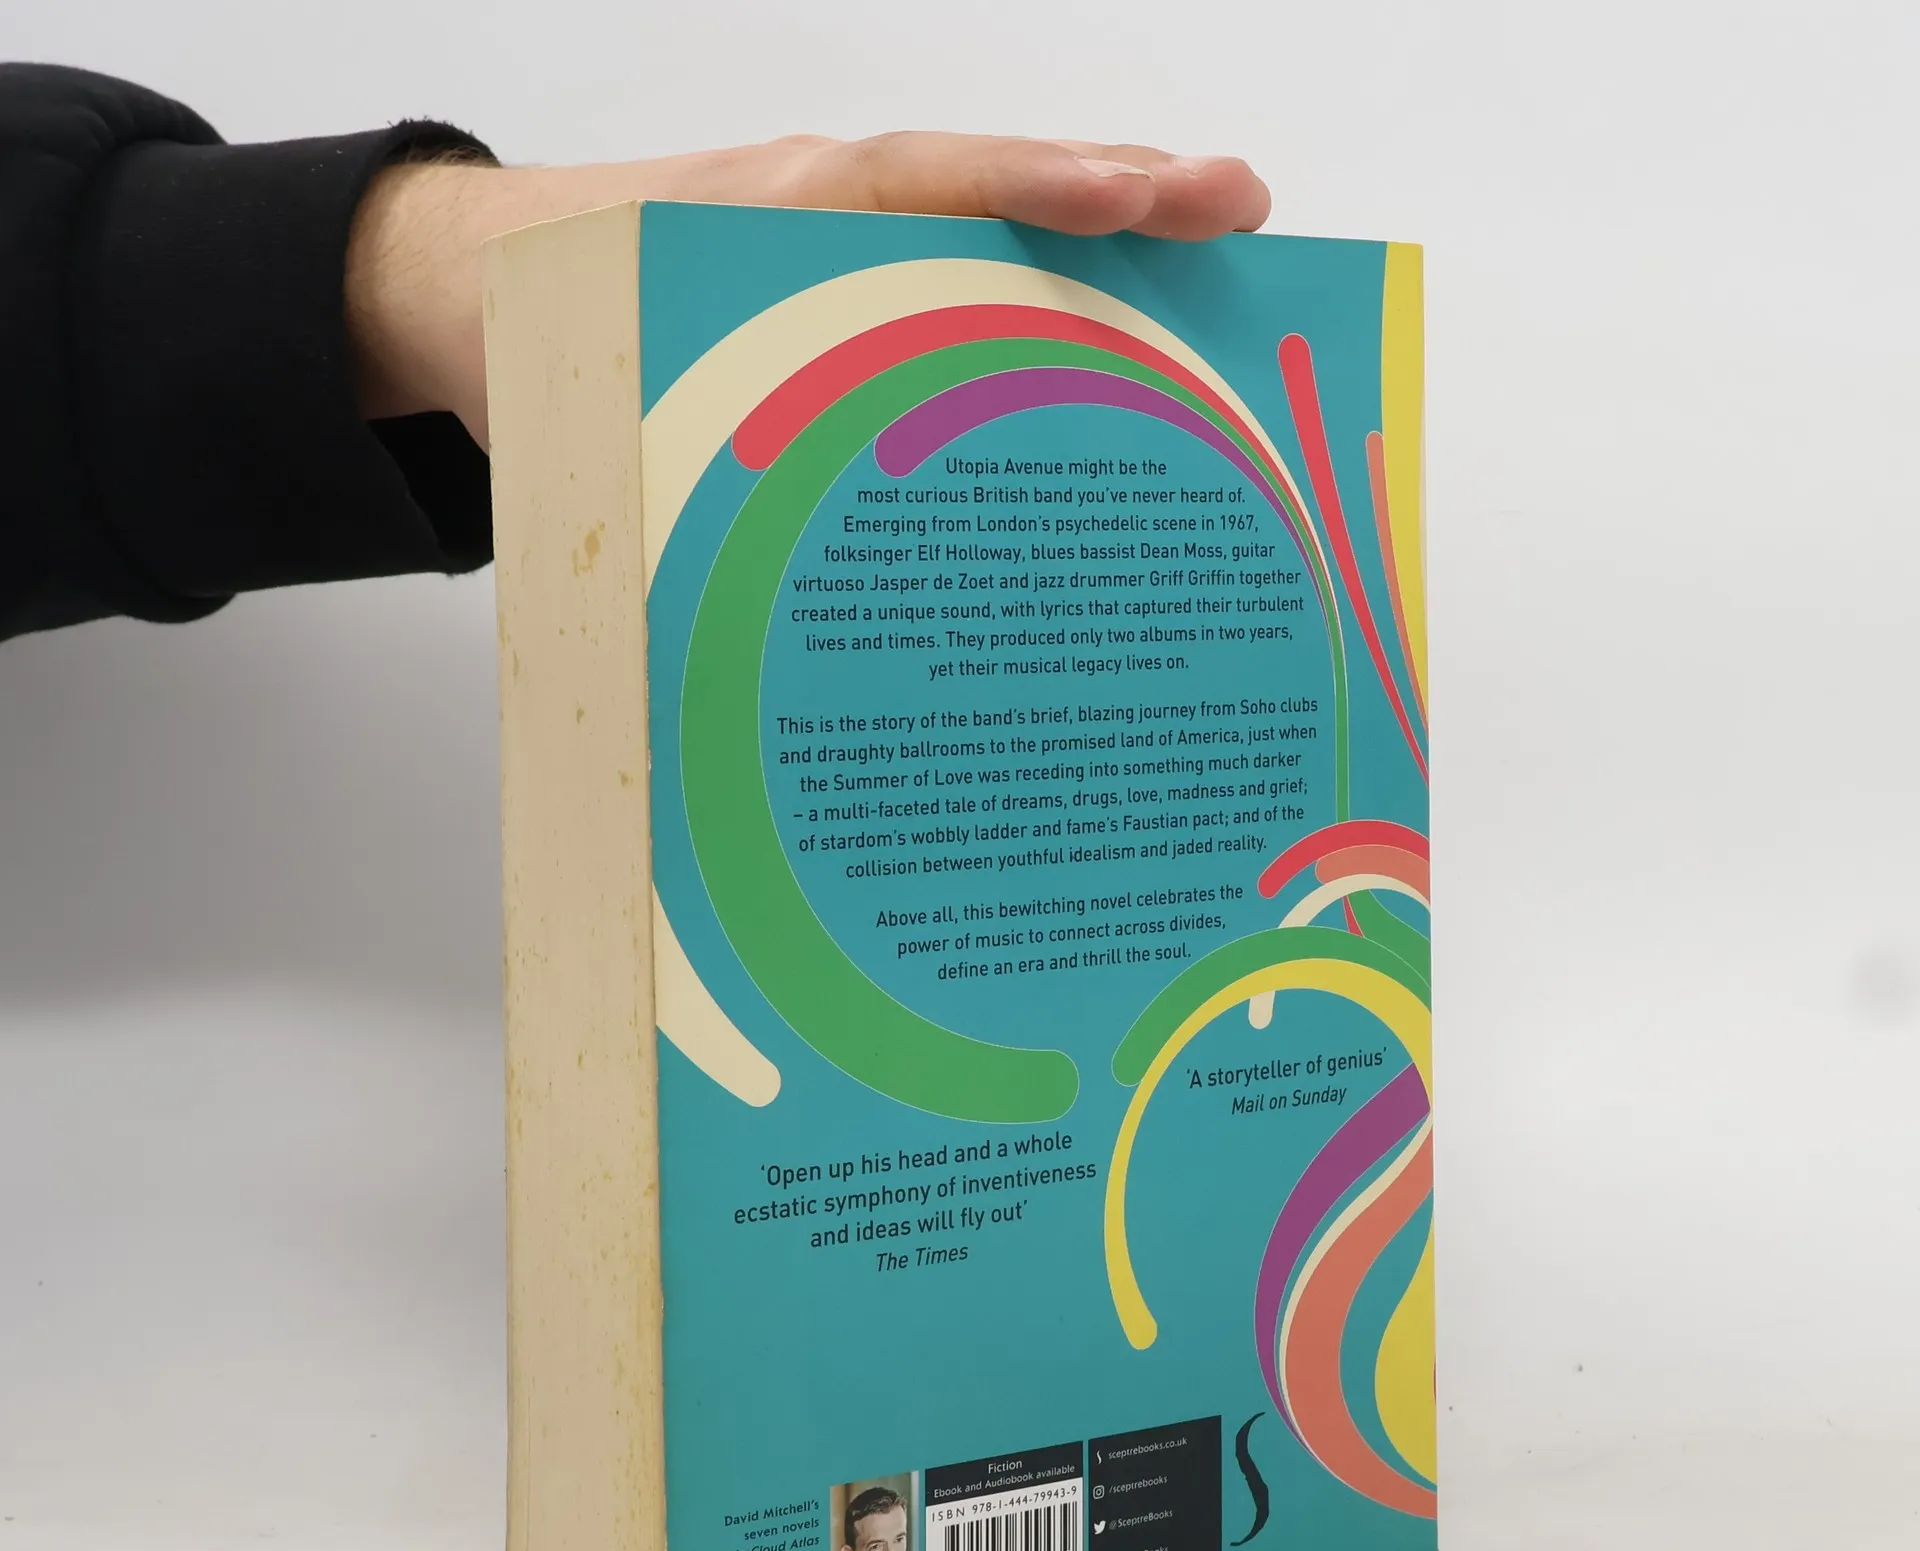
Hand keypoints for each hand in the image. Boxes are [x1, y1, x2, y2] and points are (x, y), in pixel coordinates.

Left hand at [346, 133, 1270, 447]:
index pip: (916, 183)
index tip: (1130, 199)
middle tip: (1239, 206)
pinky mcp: (850, 272)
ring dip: (1096, 237)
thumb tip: (726, 602)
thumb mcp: (583, 395)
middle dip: (1115, 193)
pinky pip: (955, 266)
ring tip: (1217, 264)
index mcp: (763, 219)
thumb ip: (659, 457)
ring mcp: (847, 234)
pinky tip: (1107, 339)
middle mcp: (825, 210)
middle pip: (987, 182)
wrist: (478, 286)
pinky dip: (1038, 286)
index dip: (1027, 192)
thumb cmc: (540, 333)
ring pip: (986, 220)